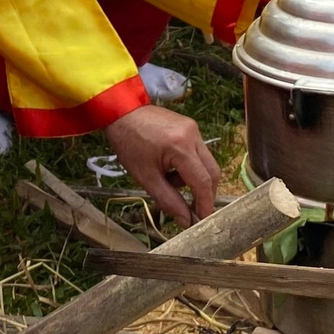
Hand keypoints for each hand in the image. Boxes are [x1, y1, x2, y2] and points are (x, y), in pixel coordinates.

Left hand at [103, 104, 222, 225]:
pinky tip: (170, 167)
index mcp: (181, 147)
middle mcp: (193, 135)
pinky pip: (198, 151)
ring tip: (168, 180)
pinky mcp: (190, 126)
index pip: (203, 181)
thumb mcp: (146, 177)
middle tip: (192, 208)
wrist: (120, 112)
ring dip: (194, 179)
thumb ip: (168, 200)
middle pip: (212, 172)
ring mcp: (194, 128)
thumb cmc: (128, 143)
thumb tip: (186, 221)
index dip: (205, 204)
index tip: (202, 220)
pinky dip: (190, 165)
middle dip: (204, 193)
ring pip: (206, 162)